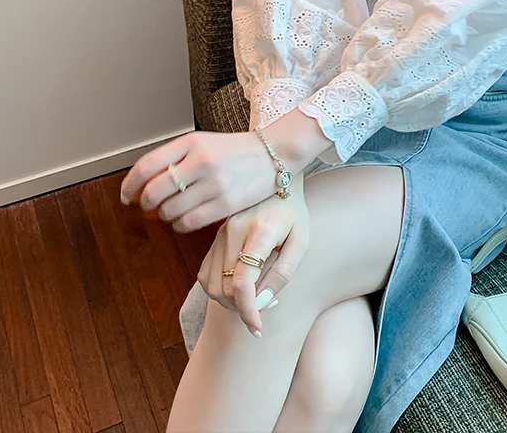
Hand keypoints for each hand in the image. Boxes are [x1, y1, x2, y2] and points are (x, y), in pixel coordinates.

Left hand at [119, 130, 282, 232]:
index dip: (129, 185)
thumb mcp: (204, 143)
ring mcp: (214, 183)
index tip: (126, 196)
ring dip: (164, 216)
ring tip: (172, 211)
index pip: (146, 166)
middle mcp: (201, 161)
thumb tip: (143, 184)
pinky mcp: (226, 204)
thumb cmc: (236, 151)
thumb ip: (175, 158)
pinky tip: (185, 220)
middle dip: (146, 204)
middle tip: (150, 207)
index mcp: (192, 142)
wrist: (275, 154)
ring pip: (169, 211)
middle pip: (154, 192)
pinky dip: (180, 225)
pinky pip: (189, 222)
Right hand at [198, 188, 309, 336]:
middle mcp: (233, 230)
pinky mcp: (214, 236)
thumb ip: (283, 272)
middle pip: (224, 288)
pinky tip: (238, 286)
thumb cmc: (294, 213)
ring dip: (229, 300)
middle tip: (264, 307)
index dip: (248, 311)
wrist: (276, 179)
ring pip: (211, 284)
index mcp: (259, 230)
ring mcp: (220, 232)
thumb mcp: (301, 241)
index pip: (243, 281)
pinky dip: (218, 288)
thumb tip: (261, 302)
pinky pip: (205, 274)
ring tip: (253, 297)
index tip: (257, 328)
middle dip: (241, 308)